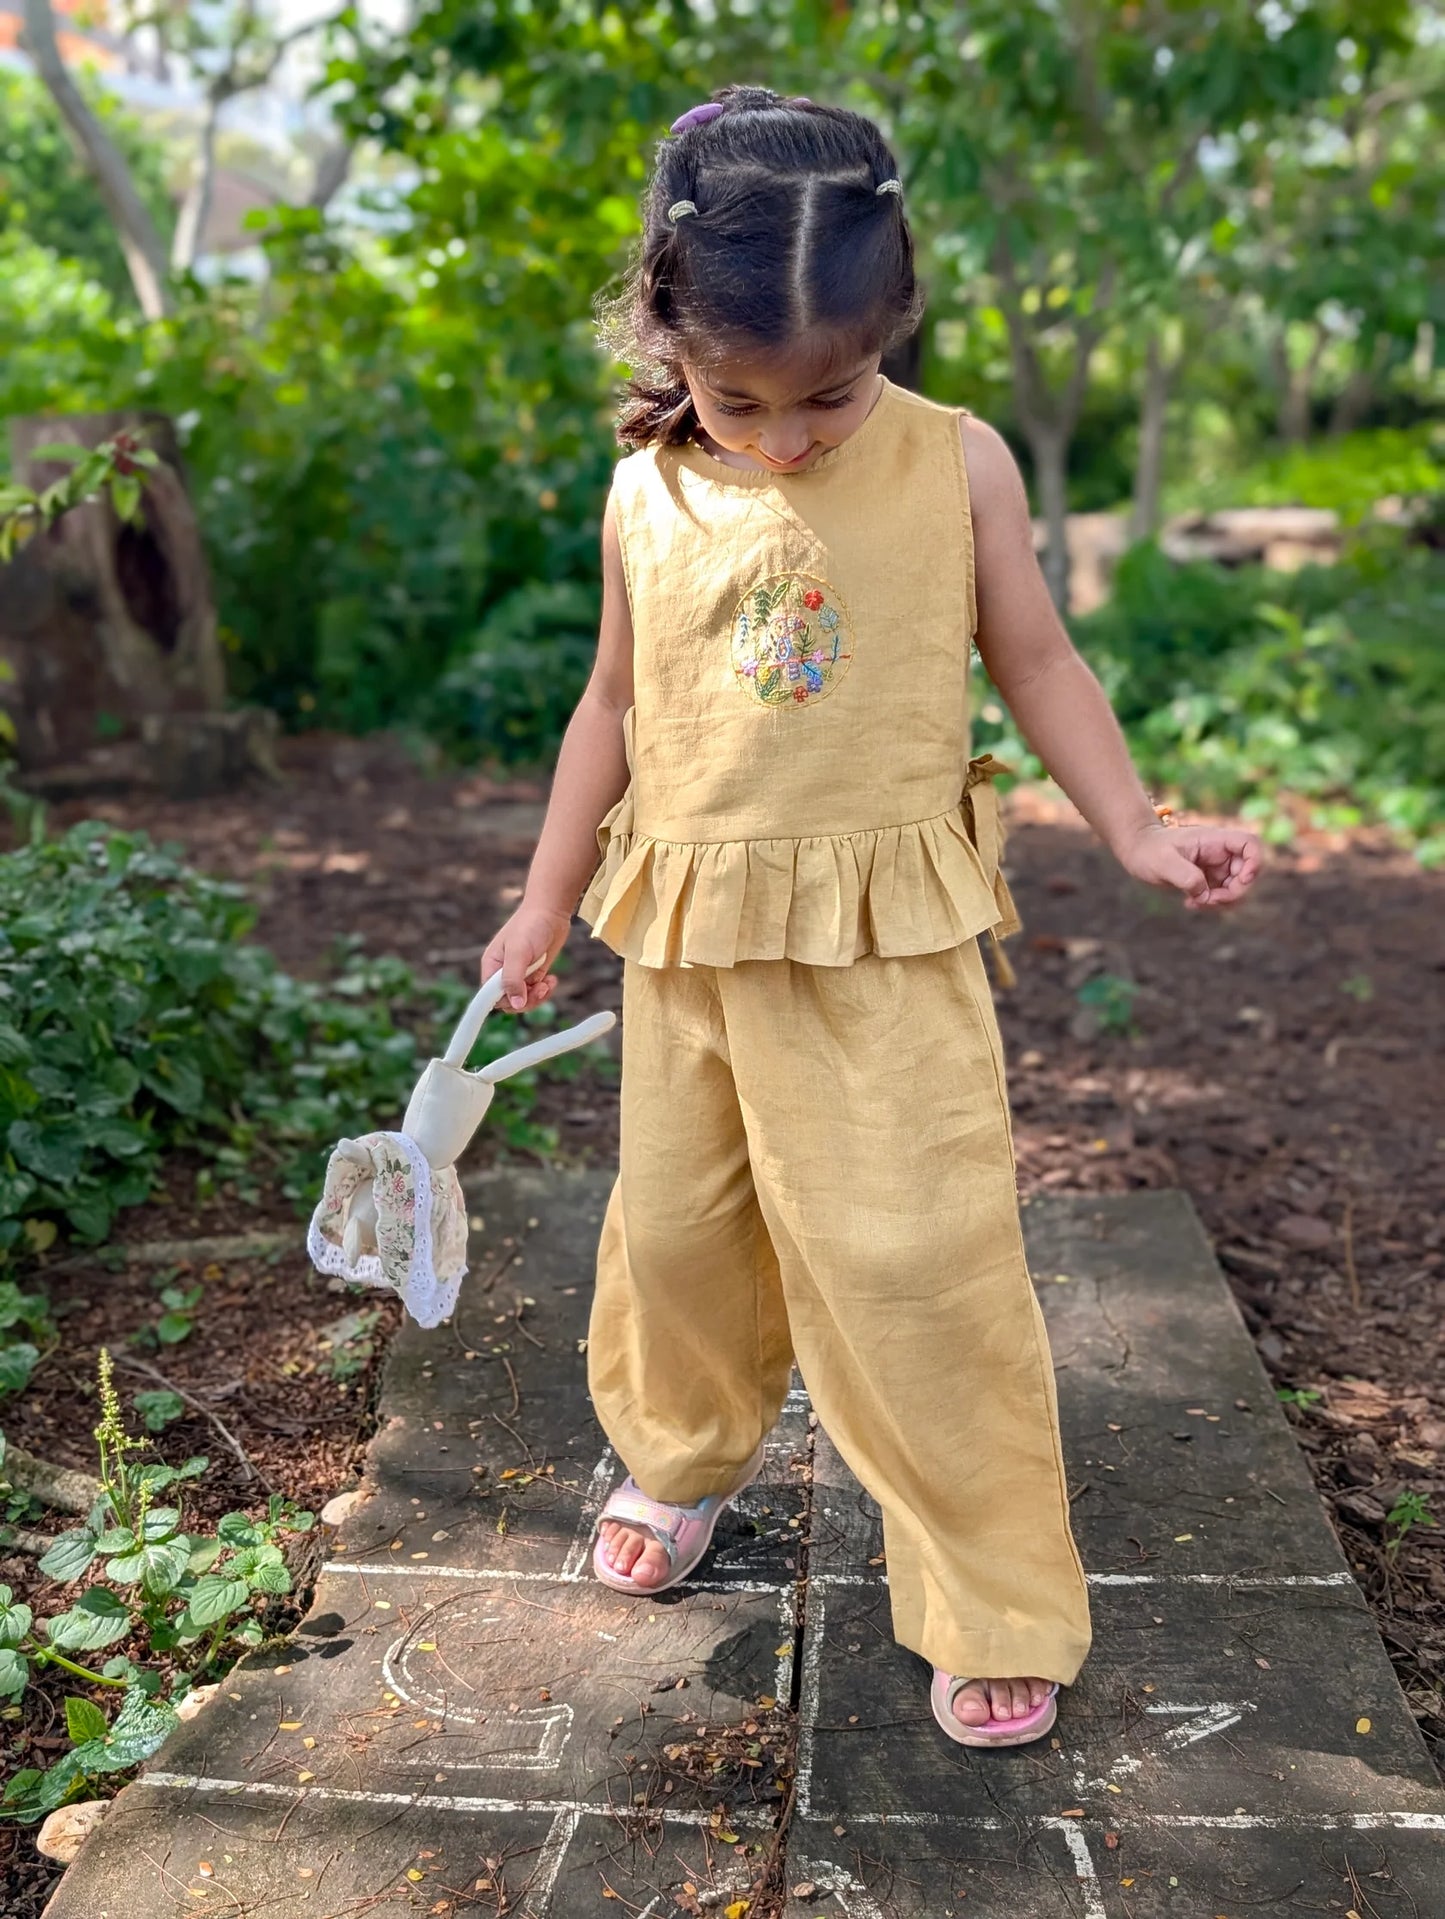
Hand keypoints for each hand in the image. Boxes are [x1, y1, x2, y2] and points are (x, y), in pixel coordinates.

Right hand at [481, 902, 572, 1010]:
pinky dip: (545, 990)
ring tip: (548, 983)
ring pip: (524, 999)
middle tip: (540, 989)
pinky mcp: (534, 973)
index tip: (520, 1001)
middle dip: (525, 1000)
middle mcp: (503, 972)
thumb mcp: (519, 952)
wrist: (551, 912)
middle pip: (508, 1001)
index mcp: (492, 966)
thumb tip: (515, 1004)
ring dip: (537, 996)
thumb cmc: (530, 925)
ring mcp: (519, 973)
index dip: (505, 1002)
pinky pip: (535, 992)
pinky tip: (552, 979)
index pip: (490, 996)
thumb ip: (513, 978)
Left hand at [1115, 820, 1261, 909]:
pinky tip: (1189, 903)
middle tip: (1208, 901)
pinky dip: (1211, 904)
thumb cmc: (1148, 850)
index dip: (1254, 862)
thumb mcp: (1162, 863)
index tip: (1241, 880)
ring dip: (1222, 902)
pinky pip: (1222, 896)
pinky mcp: (1209, 880)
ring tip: (1194, 903)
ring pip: (1236, 888)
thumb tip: (1205, 894)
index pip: (1250, 844)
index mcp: (1214, 840)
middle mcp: (1220, 853)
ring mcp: (1216, 867)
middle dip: (1234, 892)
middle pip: (1248, 872)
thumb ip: (1185, 876)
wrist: (1137, 851)